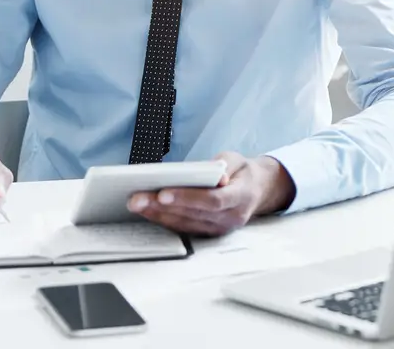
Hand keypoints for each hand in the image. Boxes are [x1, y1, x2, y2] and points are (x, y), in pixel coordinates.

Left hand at [127, 151, 294, 236]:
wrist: (256, 191)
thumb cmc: (242, 172)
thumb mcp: (236, 160)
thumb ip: (224, 165)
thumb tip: (209, 172)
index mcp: (241, 197)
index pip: (213, 200)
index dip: (188, 198)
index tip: (163, 193)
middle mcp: (231, 217)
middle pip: (193, 214)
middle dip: (162, 207)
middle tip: (137, 198)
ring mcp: (220, 229)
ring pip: (186, 224)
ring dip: (158, 215)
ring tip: (137, 204)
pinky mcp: (209, 233)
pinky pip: (185, 229)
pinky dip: (165, 220)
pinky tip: (148, 211)